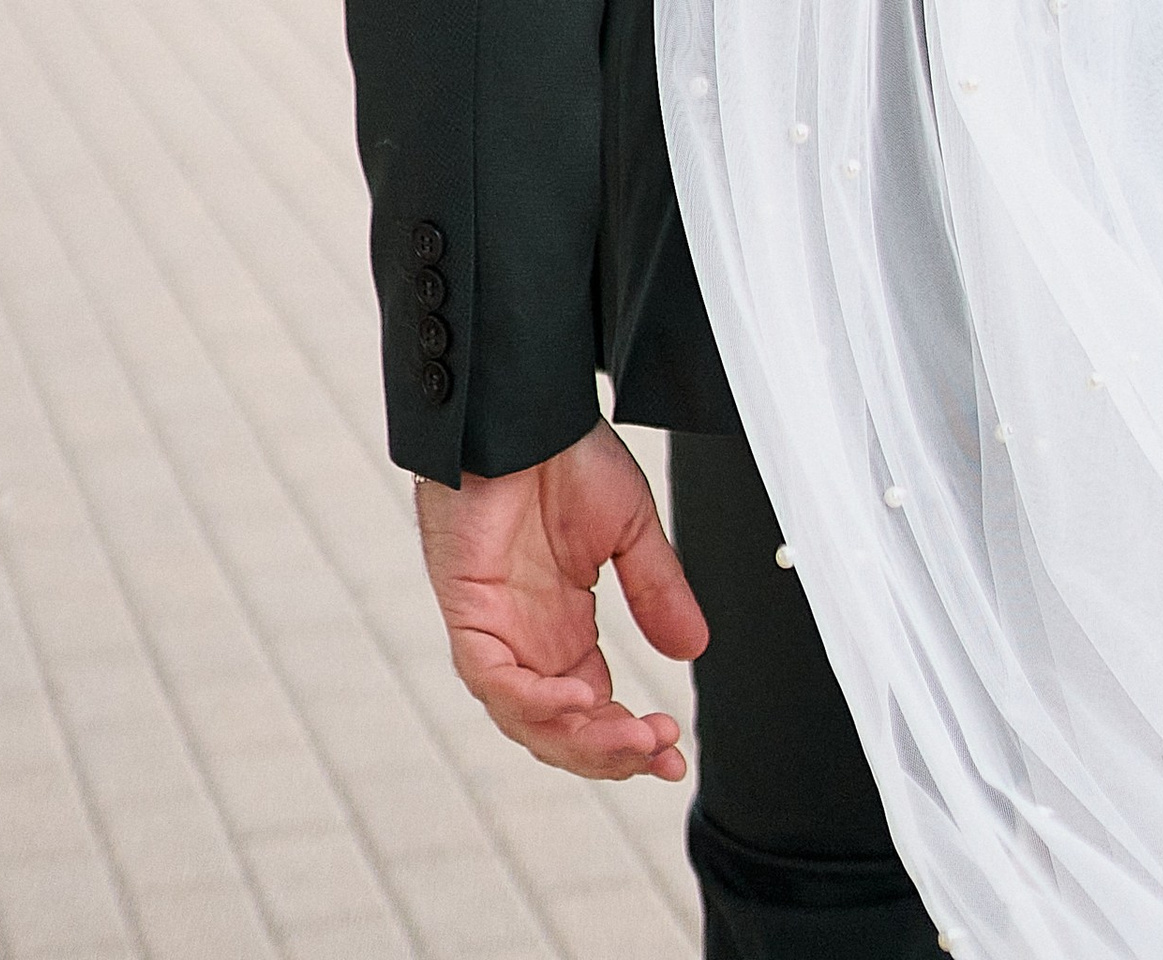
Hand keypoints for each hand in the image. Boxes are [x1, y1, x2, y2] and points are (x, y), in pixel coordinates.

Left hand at [417, 425, 707, 778]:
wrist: (523, 409)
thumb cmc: (560, 452)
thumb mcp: (629, 529)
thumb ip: (657, 591)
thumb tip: (692, 650)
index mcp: (562, 626)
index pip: (593, 708)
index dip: (629, 740)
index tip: (671, 753)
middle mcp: (527, 637)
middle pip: (560, 730)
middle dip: (610, 752)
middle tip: (659, 751)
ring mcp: (495, 629)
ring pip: (526, 718)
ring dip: (581, 739)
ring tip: (631, 737)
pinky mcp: (469, 610)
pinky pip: (493, 680)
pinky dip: (534, 701)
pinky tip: (579, 701)